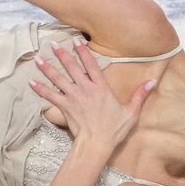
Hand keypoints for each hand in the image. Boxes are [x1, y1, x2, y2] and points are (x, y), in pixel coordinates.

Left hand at [29, 39, 154, 148]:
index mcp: (101, 88)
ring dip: (48, 68)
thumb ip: (140, 95)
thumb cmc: (114, 129)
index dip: (83, 52)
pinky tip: (31, 82)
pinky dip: (40, 89)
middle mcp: (86, 89)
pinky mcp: (65, 108)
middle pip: (72, 68)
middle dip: (62, 55)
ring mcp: (74, 98)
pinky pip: (50, 96)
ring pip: (59, 79)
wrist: (97, 144)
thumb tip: (153, 81)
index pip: (91, 65)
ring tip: (38, 59)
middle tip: (52, 44)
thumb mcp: (131, 112)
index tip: (76, 41)